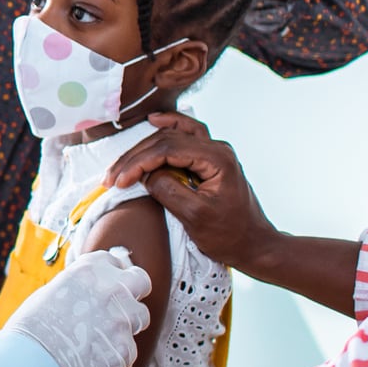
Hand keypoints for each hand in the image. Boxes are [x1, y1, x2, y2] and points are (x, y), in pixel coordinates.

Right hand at [0, 247, 152, 366]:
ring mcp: (122, 319)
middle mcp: (112, 289)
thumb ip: (79, 287)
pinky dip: (115, 356)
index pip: (115, 261)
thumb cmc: (32, 328)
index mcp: (90, 269)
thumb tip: (89, 292)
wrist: (30, 362)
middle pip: (141, 281)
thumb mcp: (52, 292)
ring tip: (98, 339)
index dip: (112, 274)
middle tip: (119, 307)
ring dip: (125, 326)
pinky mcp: (125, 349)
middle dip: (133, 293)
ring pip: (140, 318)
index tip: (108, 284)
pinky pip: (129, 350)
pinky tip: (93, 360)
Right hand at [104, 113, 277, 270]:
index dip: (139, 163)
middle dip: (136, 157)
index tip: (119, 181)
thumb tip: (147, 175)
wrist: (255, 244)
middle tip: (112, 176)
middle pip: (167, 139)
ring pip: (174, 135)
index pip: (168, 149)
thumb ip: (169, 190)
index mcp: (217, 159)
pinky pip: (186, 136)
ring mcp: (215, 152)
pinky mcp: (211, 160)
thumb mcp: (195, 217)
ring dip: (145, 147)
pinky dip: (168, 128)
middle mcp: (217, 149)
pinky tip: (155, 121)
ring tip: (122, 163)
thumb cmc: (230, 236)